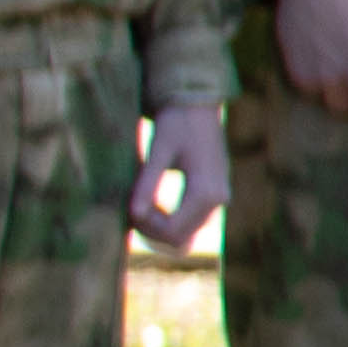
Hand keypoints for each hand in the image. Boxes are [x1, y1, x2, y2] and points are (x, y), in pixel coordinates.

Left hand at [131, 102, 231, 253]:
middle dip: (150, 232)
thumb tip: (133, 214)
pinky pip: (190, 224)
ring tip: (138, 206)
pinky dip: (169, 223)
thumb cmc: (176, 123)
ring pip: (186, 236)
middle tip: (129, 210)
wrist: (198, 106)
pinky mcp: (214, 196)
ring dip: (159, 230)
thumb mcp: (158, 150)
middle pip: (181, 240)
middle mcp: (218, 200)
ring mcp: (219, 200)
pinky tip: (150, 206)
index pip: (174, 233)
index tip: (129, 209)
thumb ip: (147, 182)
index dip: (146, 229)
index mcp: (206, 191)